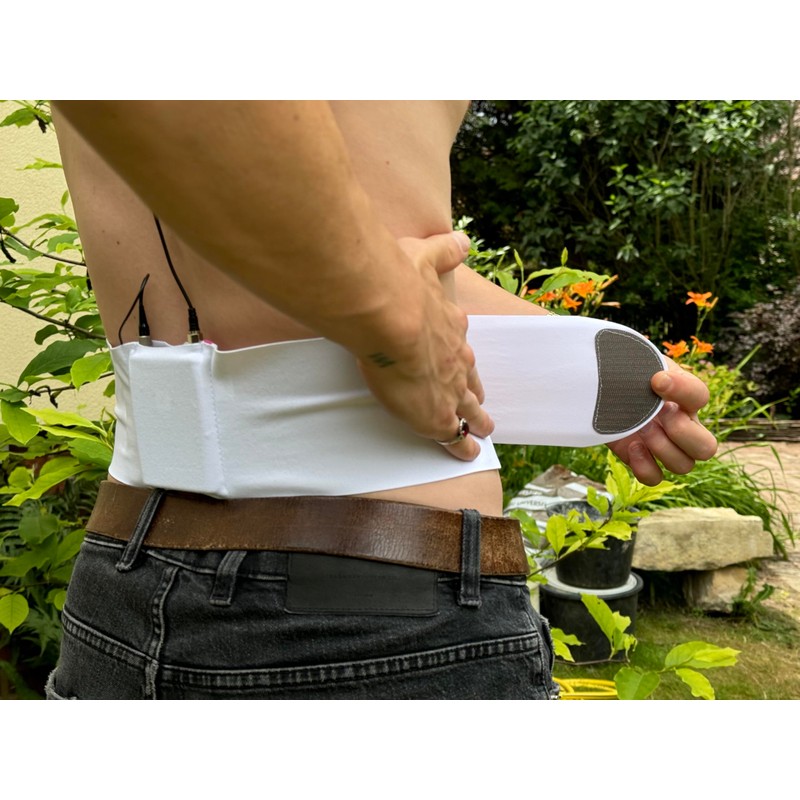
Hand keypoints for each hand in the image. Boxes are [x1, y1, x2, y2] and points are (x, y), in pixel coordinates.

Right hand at [357, 231, 493, 460]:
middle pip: (471, 380)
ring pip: (469, 409)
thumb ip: (444, 250)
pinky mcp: (435, 415)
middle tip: (484, 405)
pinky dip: (461, 445)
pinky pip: (454, 435)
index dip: (463, 358)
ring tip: (485, 431)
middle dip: (476, 392)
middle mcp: (455, 358)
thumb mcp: (425, 256)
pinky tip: (468, 453)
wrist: (391, 312)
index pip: (460, 346)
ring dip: (477, 420)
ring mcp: (448, 388)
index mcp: (450, 326)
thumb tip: (462, 239)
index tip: (465, 365)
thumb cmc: (400, 283)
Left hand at [607, 361, 717, 484]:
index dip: (682, 388)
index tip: (655, 379)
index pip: (700, 396)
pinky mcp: (639, 458)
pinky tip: (632, 445)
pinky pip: (654, 477)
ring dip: (663, 449)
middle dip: (683, 433)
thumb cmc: (624, 372)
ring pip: (684, 466)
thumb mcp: (638, 361)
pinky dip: (645, 466)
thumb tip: (651, 376)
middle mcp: (681, 425)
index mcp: (684, 398)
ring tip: (642, 429)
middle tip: (661, 416)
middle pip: (707, 448)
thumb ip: (648, 364)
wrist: (599, 386)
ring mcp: (662, 445)